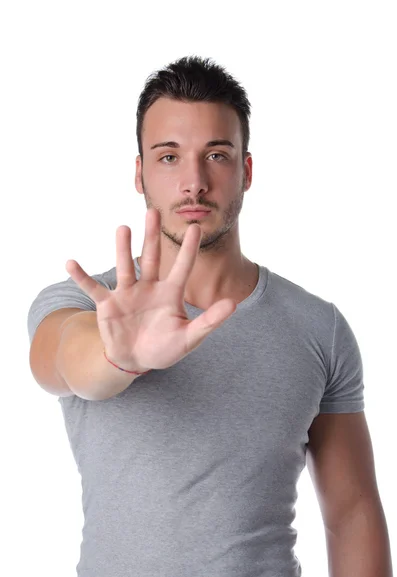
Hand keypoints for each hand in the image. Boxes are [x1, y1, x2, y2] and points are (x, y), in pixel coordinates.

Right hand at [65, 208, 236, 371]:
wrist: (136, 359)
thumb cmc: (165, 348)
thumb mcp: (190, 338)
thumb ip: (210, 321)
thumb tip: (233, 304)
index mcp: (170, 293)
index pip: (182, 267)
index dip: (189, 249)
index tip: (196, 228)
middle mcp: (149, 287)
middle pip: (151, 257)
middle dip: (151, 235)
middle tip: (153, 210)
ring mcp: (127, 293)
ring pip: (125, 266)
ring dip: (122, 248)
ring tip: (123, 228)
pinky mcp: (108, 304)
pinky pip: (94, 288)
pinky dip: (82, 277)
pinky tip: (71, 263)